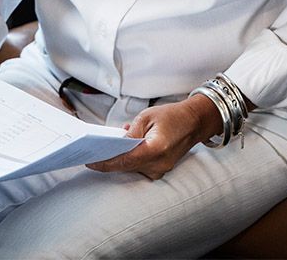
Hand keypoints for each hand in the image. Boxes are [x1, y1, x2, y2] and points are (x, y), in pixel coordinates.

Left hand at [86, 96, 220, 179]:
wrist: (195, 122)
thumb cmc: (173, 116)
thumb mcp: (147, 116)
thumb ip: (131, 132)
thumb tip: (117, 144)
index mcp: (155, 149)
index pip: (124, 161)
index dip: (105, 163)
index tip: (90, 162)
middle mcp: (158, 164)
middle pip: (126, 167)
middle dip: (109, 161)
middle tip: (91, 154)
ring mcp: (161, 169)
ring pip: (132, 168)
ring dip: (120, 159)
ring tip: (107, 149)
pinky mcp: (161, 170)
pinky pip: (140, 167)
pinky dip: (131, 159)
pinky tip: (125, 149)